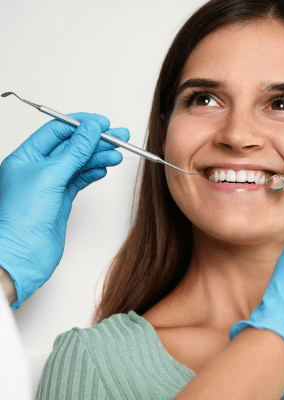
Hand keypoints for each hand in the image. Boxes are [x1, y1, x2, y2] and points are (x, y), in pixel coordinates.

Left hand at [0, 113, 129, 308]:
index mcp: (27, 156)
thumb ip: (74, 151)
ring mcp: (51, 184)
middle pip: (73, 146)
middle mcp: (38, 168)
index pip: (58, 131)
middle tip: (120, 137)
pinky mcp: (62, 199)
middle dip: (97, 140)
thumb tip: (91, 129)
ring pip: (80, 163)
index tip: (103, 124)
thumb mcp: (50, 175)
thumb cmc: (21, 219)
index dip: (82, 125)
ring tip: (117, 155)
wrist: (22, 255)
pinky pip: (81, 179)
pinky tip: (103, 168)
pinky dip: (94, 172)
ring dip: (99, 157)